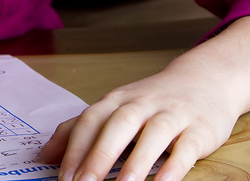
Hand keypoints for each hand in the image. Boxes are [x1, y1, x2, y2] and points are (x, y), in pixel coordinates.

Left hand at [39, 16, 249, 180]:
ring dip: (137, 162)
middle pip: (117, 126)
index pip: (90, 121)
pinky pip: (186, 147)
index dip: (75, 149)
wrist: (206, 79)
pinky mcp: (200, 129)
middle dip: (99, 156)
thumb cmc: (151, 102)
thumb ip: (79, 130)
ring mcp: (172, 114)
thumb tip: (44, 155)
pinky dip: (175, 166)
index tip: (62, 178)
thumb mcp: (114, 109)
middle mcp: (142, 104)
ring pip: (152, 135)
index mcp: (116, 101)